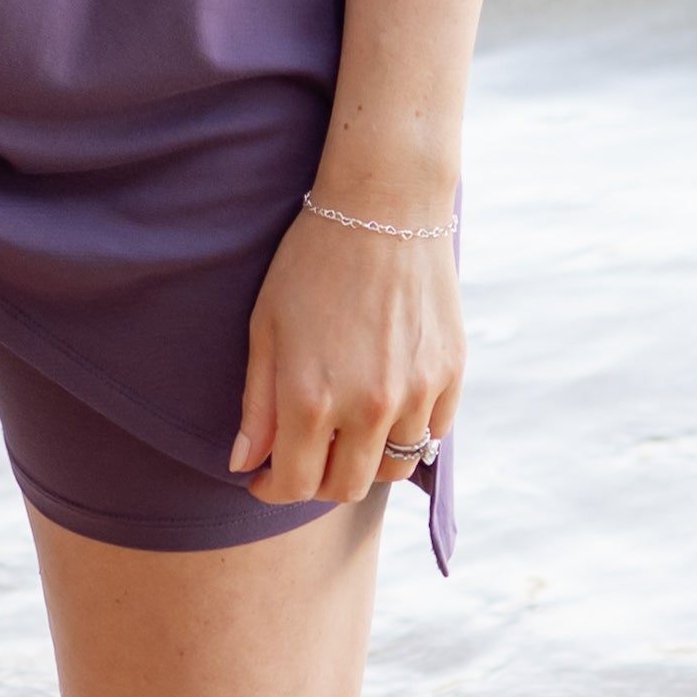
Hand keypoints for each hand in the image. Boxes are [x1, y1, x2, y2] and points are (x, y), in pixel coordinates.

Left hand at [229, 199, 460, 507]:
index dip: (272, 490)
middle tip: (302, 456)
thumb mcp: (267, 328)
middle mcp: (368, 408)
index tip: (263, 477)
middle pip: (345, 487)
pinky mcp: (451, 375)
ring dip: (364, 461)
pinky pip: (431, 434)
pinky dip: (406, 433)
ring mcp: (416, 393)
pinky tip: (385, 406)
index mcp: (311, 398)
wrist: (383, 206)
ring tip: (344, 433)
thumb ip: (258, 405)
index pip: (295, 485)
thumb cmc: (312, 261)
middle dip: (317, 481)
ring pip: (392, 467)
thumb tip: (245, 465)